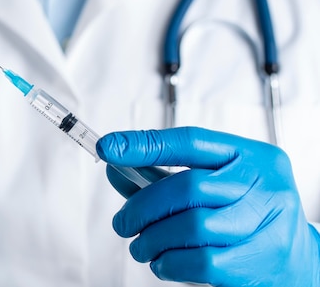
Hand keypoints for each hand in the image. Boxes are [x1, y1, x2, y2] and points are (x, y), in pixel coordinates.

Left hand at [96, 127, 319, 285]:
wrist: (297, 260)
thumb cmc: (245, 215)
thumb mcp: (211, 187)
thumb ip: (162, 177)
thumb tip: (113, 168)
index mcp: (250, 156)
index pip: (190, 141)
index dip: (145, 144)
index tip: (108, 147)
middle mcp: (264, 183)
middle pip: (187, 187)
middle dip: (142, 207)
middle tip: (122, 223)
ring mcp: (268, 222)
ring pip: (192, 226)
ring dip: (152, 240)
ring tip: (141, 246)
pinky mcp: (262, 259)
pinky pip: (202, 261)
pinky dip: (170, 264)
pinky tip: (162, 263)